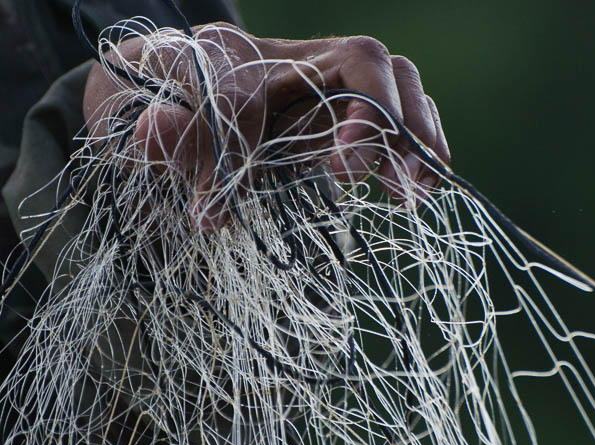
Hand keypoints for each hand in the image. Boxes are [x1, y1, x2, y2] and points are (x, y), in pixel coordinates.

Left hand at [82, 22, 450, 231]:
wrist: (168, 97)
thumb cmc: (157, 110)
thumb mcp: (136, 122)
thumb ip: (153, 129)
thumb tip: (155, 130)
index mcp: (231, 54)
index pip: (256, 91)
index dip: (242, 146)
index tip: (240, 204)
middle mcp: (292, 58)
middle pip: (363, 60)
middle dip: (376, 117)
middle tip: (363, 174)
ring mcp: (327, 83)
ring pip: (396, 81)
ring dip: (414, 132)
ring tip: (411, 188)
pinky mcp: (348, 111)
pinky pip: (403, 110)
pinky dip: (422, 142)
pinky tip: (420, 185)